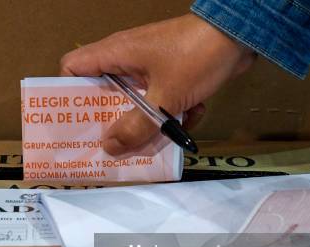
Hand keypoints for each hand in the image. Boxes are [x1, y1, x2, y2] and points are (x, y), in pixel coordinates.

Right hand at [60, 14, 255, 155]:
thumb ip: (136, 127)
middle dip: (110, 119)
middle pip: (102, 93)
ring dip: (148, 120)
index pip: (71, 68)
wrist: (241, 34)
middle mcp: (125, 59)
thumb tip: (109, 148)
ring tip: (162, 133)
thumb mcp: (164, 98)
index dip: (68, 93)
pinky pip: (158, 99)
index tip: (76, 119)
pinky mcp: (168, 73)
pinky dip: (172, 111)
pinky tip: (191, 115)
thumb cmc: (195, 57)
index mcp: (114, 55)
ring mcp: (147, 66)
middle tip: (113, 142)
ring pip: (133, 101)